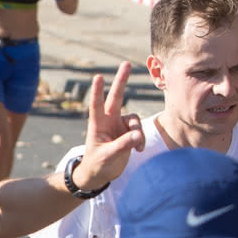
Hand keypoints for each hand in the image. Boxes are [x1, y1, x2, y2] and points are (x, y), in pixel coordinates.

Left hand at [73, 62, 143, 189]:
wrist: (100, 174)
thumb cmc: (97, 164)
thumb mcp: (108, 156)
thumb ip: (122, 146)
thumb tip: (138, 137)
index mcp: (97, 124)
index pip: (96, 105)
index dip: (97, 91)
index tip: (98, 77)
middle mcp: (108, 121)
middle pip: (116, 97)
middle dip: (121, 81)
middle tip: (126, 64)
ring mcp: (119, 125)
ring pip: (134, 119)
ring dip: (138, 132)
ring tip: (137, 147)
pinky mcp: (128, 132)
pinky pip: (139, 131)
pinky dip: (141, 140)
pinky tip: (139, 150)